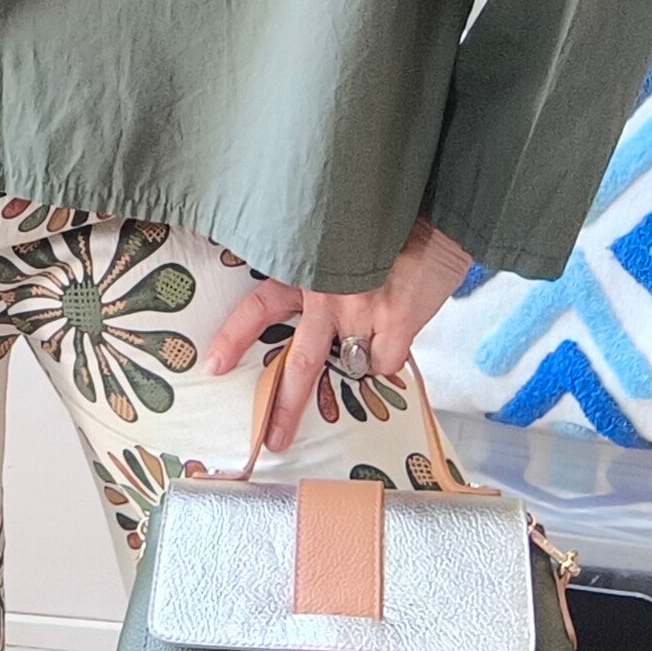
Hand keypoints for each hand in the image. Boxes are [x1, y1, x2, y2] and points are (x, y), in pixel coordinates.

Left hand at [200, 215, 475, 454]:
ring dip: (341, 381)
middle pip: (300, 362)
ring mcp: (363, 312)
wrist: (438, 211)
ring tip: (328, 406)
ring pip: (346, 367)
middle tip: (272, 439)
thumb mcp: (339, 241)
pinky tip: (390, 343)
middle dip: (283, 406)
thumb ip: (320, 271)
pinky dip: (385, 359)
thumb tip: (305, 304)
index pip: (259, 305)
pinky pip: (384, 363)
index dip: (234, 336)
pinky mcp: (398, 322)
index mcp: (306, 269)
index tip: (213, 364)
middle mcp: (328, 294)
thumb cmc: (387, 222)